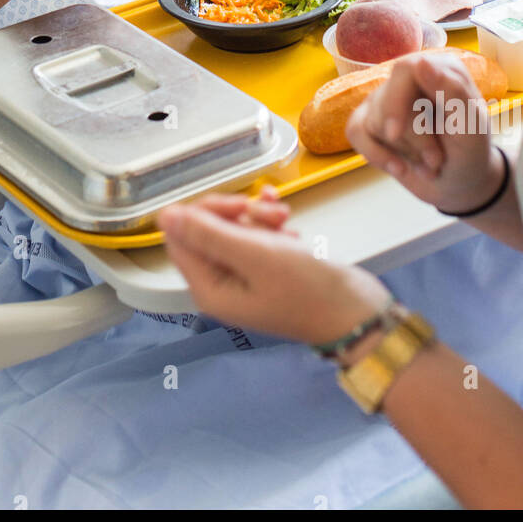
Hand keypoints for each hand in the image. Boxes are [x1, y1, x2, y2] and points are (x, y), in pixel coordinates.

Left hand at [157, 191, 386, 344]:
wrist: (358, 314)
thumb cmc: (308, 290)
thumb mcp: (256, 256)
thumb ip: (208, 234)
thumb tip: (164, 216)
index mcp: (209, 287)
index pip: (182, 236)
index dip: (205, 213)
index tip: (240, 207)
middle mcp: (221, 283)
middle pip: (208, 228)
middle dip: (238, 212)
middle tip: (270, 213)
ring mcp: (245, 276)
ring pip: (235, 228)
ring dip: (259, 216)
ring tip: (286, 220)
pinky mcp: (267, 269)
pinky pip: (256, 235)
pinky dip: (270, 224)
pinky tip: (290, 225)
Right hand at [345, 49, 502, 213]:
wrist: (459, 184)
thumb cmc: (470, 151)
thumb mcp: (471, 127)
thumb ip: (452, 91)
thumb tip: (420, 61)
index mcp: (439, 70)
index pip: (405, 71)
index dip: (397, 101)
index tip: (395, 133)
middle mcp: (410, 78)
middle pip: (387, 100)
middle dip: (411, 138)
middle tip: (436, 161)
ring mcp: (387, 98)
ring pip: (375, 120)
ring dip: (405, 151)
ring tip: (429, 164)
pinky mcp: (371, 120)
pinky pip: (355, 132)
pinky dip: (376, 155)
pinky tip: (399, 167)